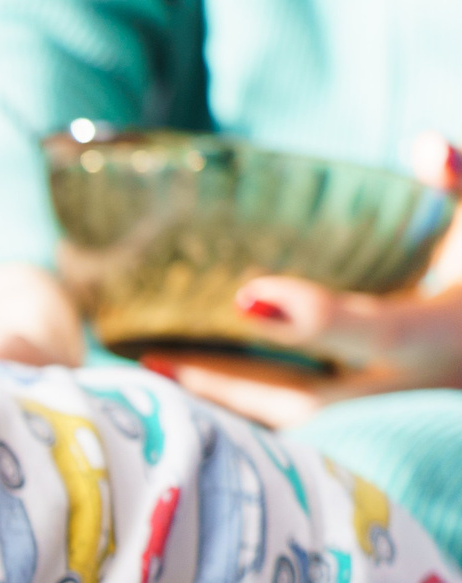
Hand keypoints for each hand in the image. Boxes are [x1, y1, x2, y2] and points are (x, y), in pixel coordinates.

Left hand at [143, 135, 461, 428]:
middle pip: (306, 399)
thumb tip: (424, 143)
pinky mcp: (376, 437)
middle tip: (153, 358)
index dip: (313, 317)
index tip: (247, 296)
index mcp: (439, 336)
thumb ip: (461, 184)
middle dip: (225, 381)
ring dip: (224, 403)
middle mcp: (409, 387)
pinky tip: (197, 402)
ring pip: (295, 429)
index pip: (373, 331)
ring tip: (159, 376)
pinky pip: (300, 439)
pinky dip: (247, 419)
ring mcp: (392, 423)